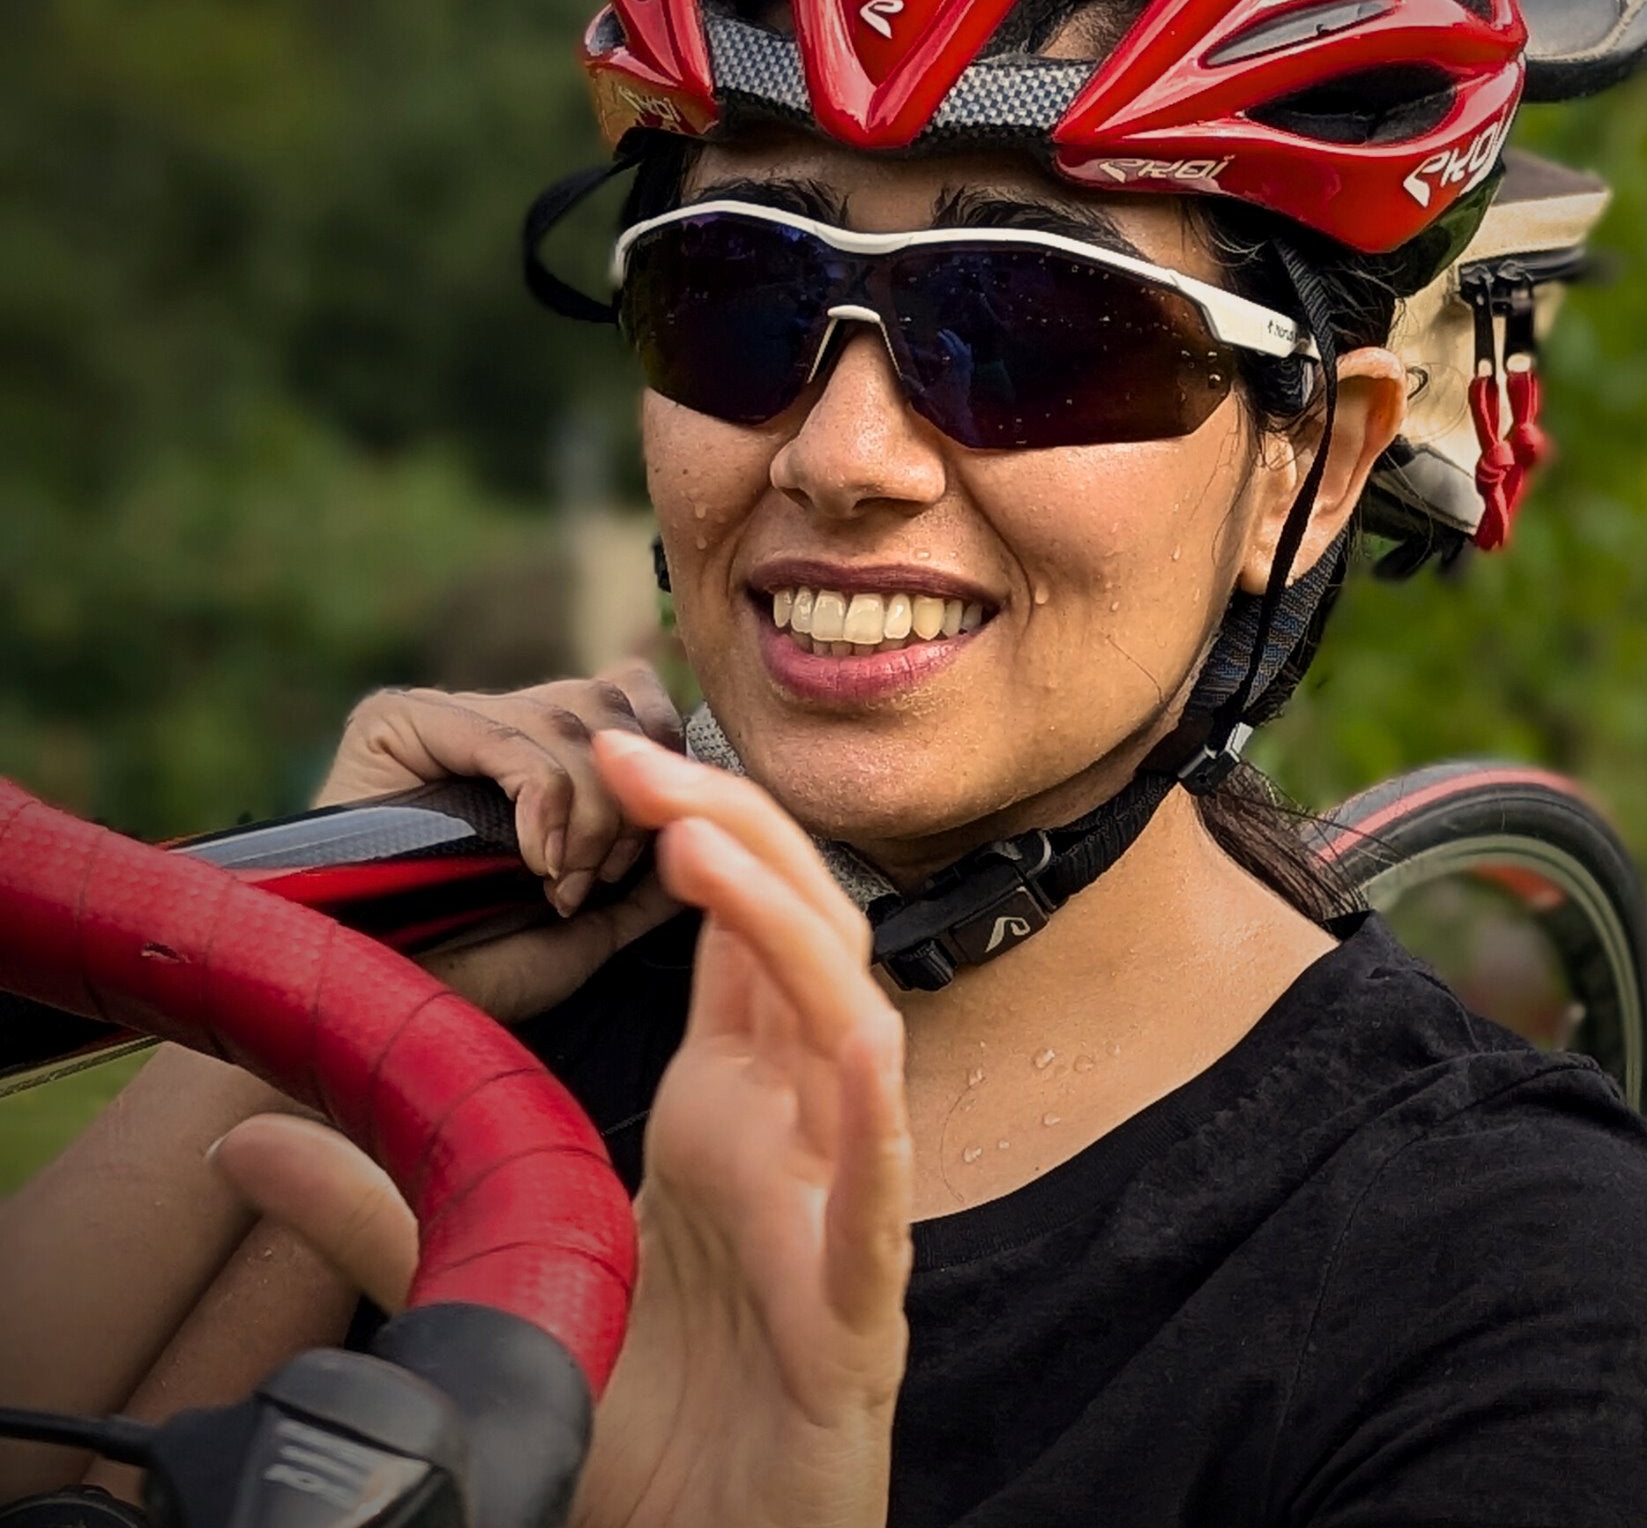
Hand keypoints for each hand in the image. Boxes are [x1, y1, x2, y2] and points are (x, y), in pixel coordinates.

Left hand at [216, 730, 912, 1527]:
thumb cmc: (632, 1420)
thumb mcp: (489, 1285)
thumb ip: (382, 1210)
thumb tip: (240, 1144)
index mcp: (720, 1105)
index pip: (729, 933)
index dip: (693, 831)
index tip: (614, 755)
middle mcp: (786, 1127)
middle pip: (795, 940)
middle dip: (734, 832)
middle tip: (640, 752)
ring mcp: (830, 1201)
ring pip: (849, 1032)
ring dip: (790, 932)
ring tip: (702, 848)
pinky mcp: (856, 1303)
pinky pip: (882, 1196)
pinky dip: (872, 1121)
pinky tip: (849, 1055)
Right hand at [318, 662, 683, 1021]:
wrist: (387, 1013)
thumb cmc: (483, 976)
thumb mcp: (595, 923)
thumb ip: (651, 870)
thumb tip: (711, 815)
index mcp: (544, 752)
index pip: (637, 696)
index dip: (669, 758)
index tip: (664, 841)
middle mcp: (496, 720)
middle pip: (612, 700)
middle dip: (631, 797)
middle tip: (599, 878)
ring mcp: (445, 717)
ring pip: (570, 721)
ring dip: (587, 815)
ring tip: (560, 887)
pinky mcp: (396, 723)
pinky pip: (510, 739)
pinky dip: (542, 804)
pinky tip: (535, 865)